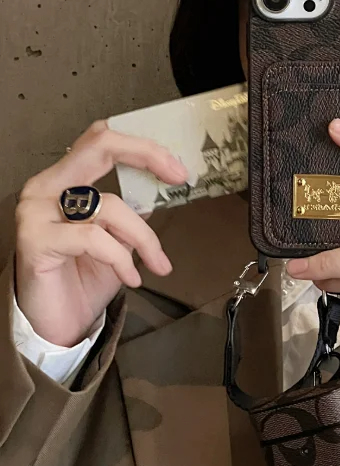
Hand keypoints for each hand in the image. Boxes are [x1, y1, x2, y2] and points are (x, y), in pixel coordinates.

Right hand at [15, 120, 187, 346]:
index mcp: (65, 180)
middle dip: (147, 155)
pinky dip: (120, 258)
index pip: (101, 141)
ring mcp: (37, 211)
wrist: (58, 324)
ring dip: (144, 237)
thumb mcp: (118, 239)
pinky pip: (93, 238)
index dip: (143, 147)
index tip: (178, 169)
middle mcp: (47, 187)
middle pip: (99, 147)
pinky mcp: (36, 240)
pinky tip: (131, 279)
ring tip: (158, 263)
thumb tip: (161, 190)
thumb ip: (132, 211)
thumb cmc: (85, 278)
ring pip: (110, 205)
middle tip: (179, 176)